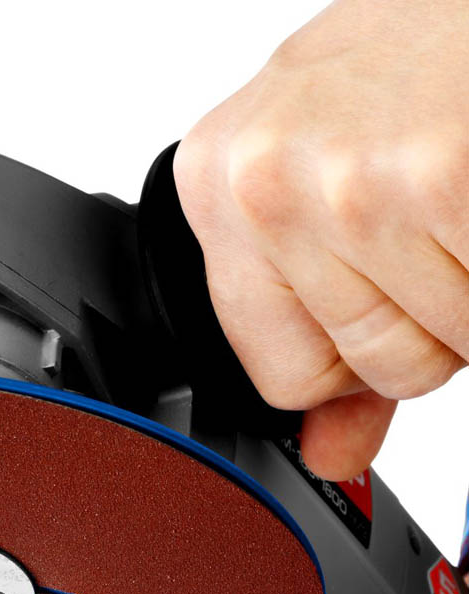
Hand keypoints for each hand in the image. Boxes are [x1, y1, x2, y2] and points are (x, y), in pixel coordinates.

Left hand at [174, 0, 467, 479]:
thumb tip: (329, 456)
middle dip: (420, 319)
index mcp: (218, 187)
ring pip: (431, 350)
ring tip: (453, 198)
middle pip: (363, 366)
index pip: (279, 375)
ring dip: (464, 296)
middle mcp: (264, 185)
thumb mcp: (328, 186)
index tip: (378, 285)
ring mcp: (348, 184)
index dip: (349, 353)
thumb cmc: (414, 69)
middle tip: (432, 221)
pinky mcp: (439, 180)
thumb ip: (322, 333)